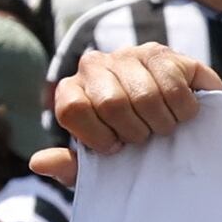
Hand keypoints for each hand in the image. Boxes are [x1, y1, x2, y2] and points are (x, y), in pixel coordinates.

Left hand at [50, 40, 221, 149]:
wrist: (171, 128)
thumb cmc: (127, 146)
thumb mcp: (96, 166)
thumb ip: (68, 167)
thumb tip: (39, 163)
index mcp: (70, 90)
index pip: (72, 108)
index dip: (98, 136)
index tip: (116, 147)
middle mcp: (94, 64)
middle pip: (112, 103)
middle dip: (134, 131)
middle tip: (144, 137)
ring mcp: (129, 54)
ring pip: (147, 96)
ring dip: (161, 123)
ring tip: (162, 126)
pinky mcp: (163, 53)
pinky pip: (175, 87)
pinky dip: (183, 110)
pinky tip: (180, 113)